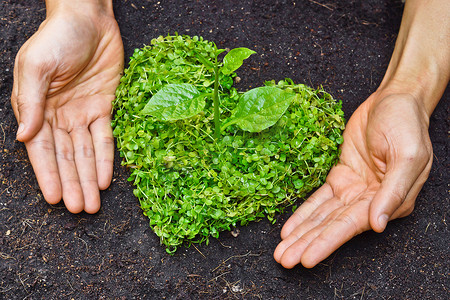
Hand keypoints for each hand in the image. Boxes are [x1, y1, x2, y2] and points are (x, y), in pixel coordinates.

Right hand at [11, 3, 123, 212]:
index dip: (48, 174)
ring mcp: (84, 114)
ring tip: (93, 204)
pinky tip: (106, 180)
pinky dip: (107, 158)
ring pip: (87, 153)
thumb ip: (30, 103)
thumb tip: (22, 137)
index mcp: (38, 110)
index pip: (42, 150)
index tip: (55, 198)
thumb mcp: (36, 67)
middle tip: (79, 210)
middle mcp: (61, 117)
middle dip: (72, 184)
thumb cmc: (56, 38)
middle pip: (67, 157)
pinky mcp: (106, 108)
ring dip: (89, 178)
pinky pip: (107, 137)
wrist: (88, 19)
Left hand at [274, 92, 432, 267]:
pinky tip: (288, 228)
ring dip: (301, 234)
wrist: (394, 100)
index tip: (307, 258)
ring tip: (282, 251)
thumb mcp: (408, 156)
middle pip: (331, 227)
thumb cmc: (407, 125)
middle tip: (284, 260)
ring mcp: (351, 189)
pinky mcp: (339, 176)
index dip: (327, 243)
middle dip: (307, 244)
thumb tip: (378, 224)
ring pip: (321, 216)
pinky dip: (302, 213)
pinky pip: (317, 198)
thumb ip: (393, 192)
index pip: (351, 227)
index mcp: (389, 201)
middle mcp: (368, 201)